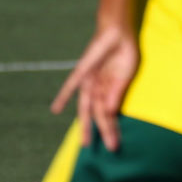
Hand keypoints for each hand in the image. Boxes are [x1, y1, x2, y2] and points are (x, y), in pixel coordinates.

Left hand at [50, 24, 138, 150]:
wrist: (119, 32)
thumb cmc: (124, 52)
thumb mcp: (124, 77)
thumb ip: (116, 95)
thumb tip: (110, 114)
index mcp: (108, 91)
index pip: (109, 115)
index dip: (111, 130)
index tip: (114, 146)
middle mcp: (96, 88)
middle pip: (97, 114)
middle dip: (102, 131)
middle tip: (108, 149)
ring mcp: (89, 81)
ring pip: (86, 106)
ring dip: (86, 123)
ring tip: (85, 142)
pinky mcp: (83, 71)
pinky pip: (71, 84)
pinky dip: (63, 96)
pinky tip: (56, 110)